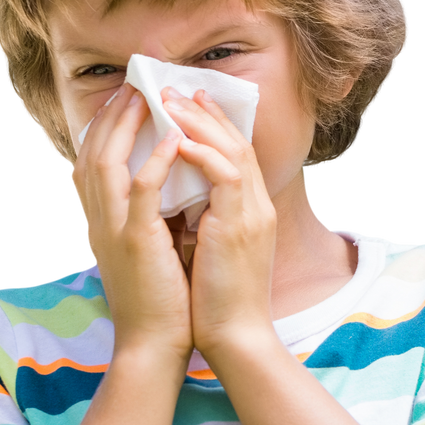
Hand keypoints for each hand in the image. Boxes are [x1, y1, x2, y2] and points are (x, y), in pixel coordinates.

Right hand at [69, 84, 193, 362]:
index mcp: (100, 223)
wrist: (153, 346)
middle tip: (134, 85)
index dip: (104, 128)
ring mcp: (113, 231)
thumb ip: (143, 219)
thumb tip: (161, 191)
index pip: (92, 163)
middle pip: (93, 152)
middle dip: (113, 115)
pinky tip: (173, 139)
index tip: (125, 101)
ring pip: (109, 162)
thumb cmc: (157, 301)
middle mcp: (98, 221)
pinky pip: (141, 192)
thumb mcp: (143, 252)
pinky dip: (154, 161)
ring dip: (128, 125)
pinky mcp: (136, 243)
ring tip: (149, 97)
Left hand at [162, 87, 276, 359]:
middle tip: (174, 88)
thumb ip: (199, 219)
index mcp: (247, 212)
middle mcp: (255, 206)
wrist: (234, 336)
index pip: (233, 155)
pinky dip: (201, 153)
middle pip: (236, 142)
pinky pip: (225, 175)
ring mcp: (252, 214)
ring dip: (199, 122)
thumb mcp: (208, 250)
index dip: (210, 127)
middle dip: (204, 113)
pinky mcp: (240, 226)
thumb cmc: (215, 301)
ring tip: (169, 101)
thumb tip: (173, 200)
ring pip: (232, 149)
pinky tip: (177, 140)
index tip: (184, 105)